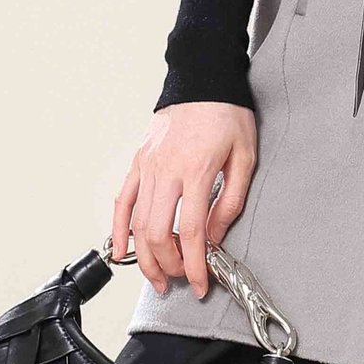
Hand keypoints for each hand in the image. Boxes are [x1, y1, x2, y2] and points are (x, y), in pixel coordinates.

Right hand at [108, 102, 257, 299]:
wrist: (204, 79)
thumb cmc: (228, 114)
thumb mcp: (245, 155)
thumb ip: (231, 199)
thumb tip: (215, 237)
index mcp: (198, 169)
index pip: (191, 230)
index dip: (195, 264)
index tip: (202, 283)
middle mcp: (168, 170)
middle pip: (158, 233)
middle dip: (169, 266)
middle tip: (182, 280)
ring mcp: (148, 166)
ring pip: (137, 224)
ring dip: (145, 257)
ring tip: (158, 277)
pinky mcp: (138, 162)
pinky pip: (123, 201)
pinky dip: (118, 230)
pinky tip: (122, 252)